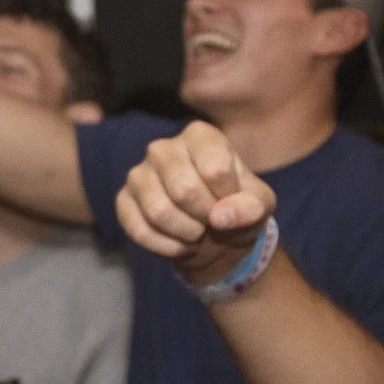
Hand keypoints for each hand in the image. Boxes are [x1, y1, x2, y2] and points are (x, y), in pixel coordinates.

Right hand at [115, 120, 275, 286]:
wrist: (213, 231)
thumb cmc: (237, 206)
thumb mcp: (260, 205)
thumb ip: (252, 206)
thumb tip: (221, 217)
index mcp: (200, 136)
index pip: (215, 169)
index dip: (228, 198)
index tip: (231, 203)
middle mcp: (163, 148)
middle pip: (184, 189)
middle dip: (205, 217)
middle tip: (212, 222)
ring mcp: (138, 174)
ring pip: (158, 211)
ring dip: (186, 234)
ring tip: (197, 233)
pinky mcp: (123, 200)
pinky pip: (139, 230)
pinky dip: (166, 247)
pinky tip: (179, 244)